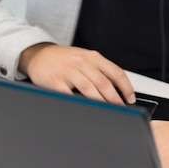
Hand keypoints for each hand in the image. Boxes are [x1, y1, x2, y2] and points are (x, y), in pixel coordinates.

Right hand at [18, 42, 135, 104]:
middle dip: (115, 99)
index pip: (115, 71)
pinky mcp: (56, 81)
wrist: (38, 55)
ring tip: (108, 112)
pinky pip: (70, 95)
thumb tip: (116, 90)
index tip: (130, 98)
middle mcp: (82, 62)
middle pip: (104, 83)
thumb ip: (98, 70)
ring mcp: (68, 71)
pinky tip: (85, 111)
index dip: (125, 87)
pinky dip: (79, 104)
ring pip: (89, 89)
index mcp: (92, 56)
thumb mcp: (84, 58)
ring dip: (101, 103)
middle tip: (121, 110)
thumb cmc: (64, 59)